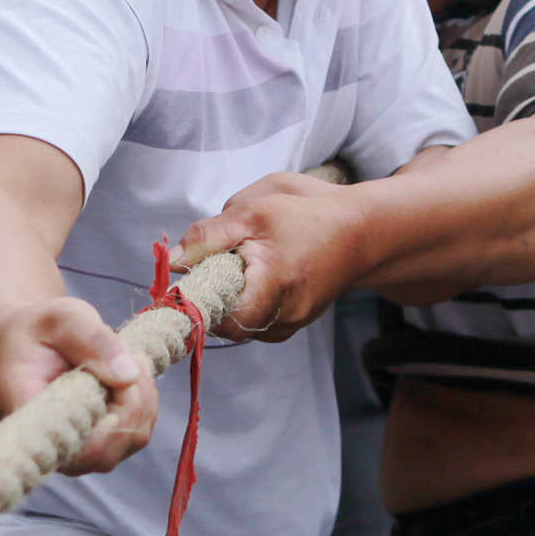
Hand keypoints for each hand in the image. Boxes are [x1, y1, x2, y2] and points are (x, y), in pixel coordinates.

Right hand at [0, 295, 154, 473]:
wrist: (31, 340)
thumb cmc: (40, 329)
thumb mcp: (64, 318)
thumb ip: (93, 341)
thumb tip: (129, 376)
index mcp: (28, 415)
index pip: (71, 446)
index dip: (105, 428)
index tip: (121, 384)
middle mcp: (50, 443)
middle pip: (106, 450)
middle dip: (133, 400)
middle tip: (131, 356)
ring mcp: (77, 448)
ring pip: (129, 439)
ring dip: (143, 396)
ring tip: (129, 358)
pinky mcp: (99, 442)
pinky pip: (137, 431)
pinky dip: (145, 400)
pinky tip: (131, 372)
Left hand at [173, 172, 363, 342]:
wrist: (363, 231)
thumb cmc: (308, 215)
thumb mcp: (253, 211)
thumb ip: (208, 236)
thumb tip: (171, 261)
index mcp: (272, 286)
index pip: (220, 319)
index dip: (196, 306)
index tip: (185, 285)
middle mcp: (283, 316)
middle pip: (227, 322)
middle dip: (213, 296)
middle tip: (213, 265)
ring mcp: (291, 324)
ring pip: (241, 322)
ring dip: (231, 298)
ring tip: (242, 265)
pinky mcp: (294, 323)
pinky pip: (257, 319)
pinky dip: (248, 300)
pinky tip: (257, 275)